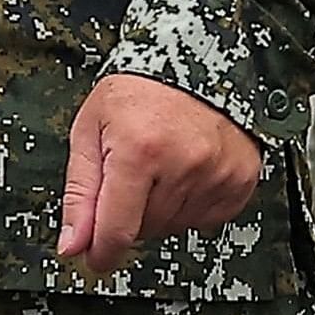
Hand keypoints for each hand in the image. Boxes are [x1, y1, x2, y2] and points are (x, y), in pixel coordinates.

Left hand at [57, 73, 262, 276]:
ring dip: (162, 208)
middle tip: (133, 174)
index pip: (117, 232)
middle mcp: (184, 164)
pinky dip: (192, 205)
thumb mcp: (90, 131)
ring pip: (176, 226)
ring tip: (162, 166)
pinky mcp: (241, 177)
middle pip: (146, 230)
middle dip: (131, 213)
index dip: (101, 253)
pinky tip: (186, 173)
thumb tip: (73, 246)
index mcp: (140, 151)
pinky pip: (208, 219)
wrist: (193, 57)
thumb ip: (79, 193)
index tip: (96, 256)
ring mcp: (218, 172)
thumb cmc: (138, 90)